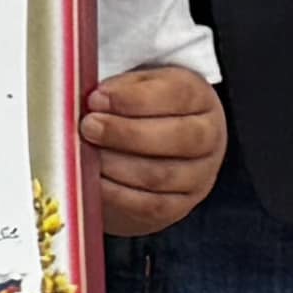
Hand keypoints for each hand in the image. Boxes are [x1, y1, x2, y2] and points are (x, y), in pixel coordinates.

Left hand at [82, 61, 226, 237]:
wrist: (151, 148)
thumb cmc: (137, 109)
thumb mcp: (132, 86)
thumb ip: (116, 89)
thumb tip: (89, 102)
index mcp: (198, 97)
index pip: (177, 95)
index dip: (133, 98)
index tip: (96, 98)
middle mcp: (208, 137)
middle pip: (177, 138)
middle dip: (125, 133)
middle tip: (88, 127)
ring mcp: (198, 175)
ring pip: (161, 175)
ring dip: (116, 165)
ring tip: (84, 153)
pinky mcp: (179, 205)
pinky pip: (150, 205)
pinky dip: (116, 193)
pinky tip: (93, 179)